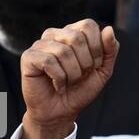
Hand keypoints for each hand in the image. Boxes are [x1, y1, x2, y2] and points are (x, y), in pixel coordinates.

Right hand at [20, 20, 117, 138]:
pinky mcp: (28, 57)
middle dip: (85, 63)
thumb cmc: (80, 89)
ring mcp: (40, 45)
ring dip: (73, 73)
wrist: (61, 112)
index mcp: (73, 33)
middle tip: (80, 76)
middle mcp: (55, 34)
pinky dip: (59, 78)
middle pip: (77, 38)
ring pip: (63, 51)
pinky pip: (48, 61)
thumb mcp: (103, 70)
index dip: (97, 48)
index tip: (94, 66)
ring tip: (69, 82)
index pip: (88, 25)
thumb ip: (110, 49)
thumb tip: (108, 29)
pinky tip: (57, 85)